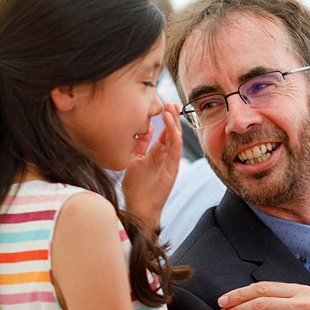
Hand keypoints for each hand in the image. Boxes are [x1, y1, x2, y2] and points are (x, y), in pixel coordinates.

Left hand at [121, 104, 182, 227]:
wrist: (138, 207)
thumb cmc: (135, 187)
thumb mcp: (133, 160)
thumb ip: (140, 145)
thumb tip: (144, 128)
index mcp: (156, 153)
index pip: (163, 132)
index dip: (164, 118)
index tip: (163, 104)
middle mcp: (165, 156)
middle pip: (172, 132)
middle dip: (172, 117)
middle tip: (171, 102)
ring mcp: (170, 162)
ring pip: (175, 139)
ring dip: (174, 124)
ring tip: (171, 109)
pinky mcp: (172, 169)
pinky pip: (176, 150)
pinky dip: (175, 137)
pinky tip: (171, 126)